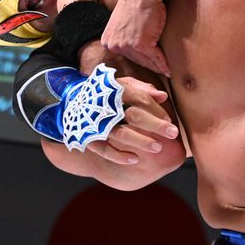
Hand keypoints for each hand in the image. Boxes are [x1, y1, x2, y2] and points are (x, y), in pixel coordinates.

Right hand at [75, 47, 179, 167]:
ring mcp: (96, 122)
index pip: (139, 98)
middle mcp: (106, 105)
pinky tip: (135, 159)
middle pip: (133, 115)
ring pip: (120, 133)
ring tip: (158, 148)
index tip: (170, 121)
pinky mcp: (88, 136)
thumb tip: (163, 97)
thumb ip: (142, 89)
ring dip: (140, 141)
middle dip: (155, 125)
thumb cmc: (105, 93)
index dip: (156, 110)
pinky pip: (103, 148)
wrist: (71, 101)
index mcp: (115, 89)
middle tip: (173, 133)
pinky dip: (118, 155)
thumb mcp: (122, 85)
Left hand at [100, 0, 170, 75]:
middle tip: (160, 72)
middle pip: (137, 61)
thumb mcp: (124, 24)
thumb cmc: (136, 3)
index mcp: (109, 41)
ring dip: (158, 67)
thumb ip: (126, 38)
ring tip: (165, 72)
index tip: (149, 67)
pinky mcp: (142, 45)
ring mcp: (128, 46)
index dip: (140, 61)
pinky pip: (156, 58)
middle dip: (150, 67)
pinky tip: (168, 69)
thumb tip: (138, 51)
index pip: (127, 56)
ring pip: (147, 61)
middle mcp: (115, 46)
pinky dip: (163, 64)